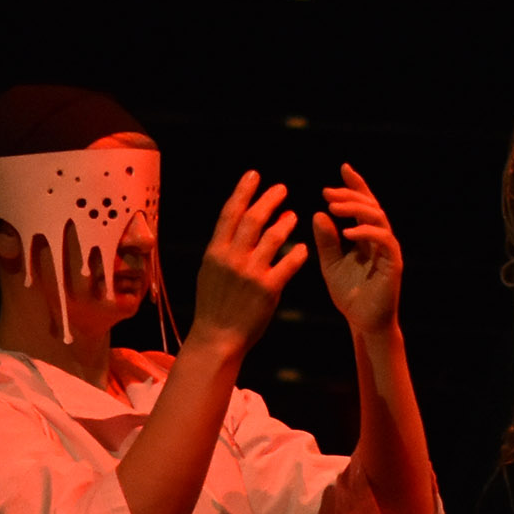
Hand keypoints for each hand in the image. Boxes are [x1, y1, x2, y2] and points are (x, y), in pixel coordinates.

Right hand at [189, 170, 307, 355]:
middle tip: (281, 189)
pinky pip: (288, 264)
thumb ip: (223, 249)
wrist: (217, 339)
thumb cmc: (214, 306)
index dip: (243, 191)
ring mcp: (250, 274)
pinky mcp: (268, 290)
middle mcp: (231, 259)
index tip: (254, 175)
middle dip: (268, 199)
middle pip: (253, 219)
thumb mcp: (210, 273)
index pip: (229, 213)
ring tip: (292, 216)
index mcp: (215, 252)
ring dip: (285, 223)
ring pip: (272, 237)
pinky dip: (297, 254)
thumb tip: (237, 225)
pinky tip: (303, 248)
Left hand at [313, 162, 403, 337]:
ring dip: (356, 209)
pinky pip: (383, 241)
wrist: (363, 322)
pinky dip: (366, 232)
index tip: (342, 169)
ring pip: (378, 218)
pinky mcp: (393, 264)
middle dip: (350, 195)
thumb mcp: (330, 264)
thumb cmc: (349, 295)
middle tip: (328, 192)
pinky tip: (347, 232)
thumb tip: (318, 213)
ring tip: (333, 206)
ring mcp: (389, 250)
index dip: (355, 185)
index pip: (363, 204)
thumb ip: (326, 241)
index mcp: (366, 236)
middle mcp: (380, 239)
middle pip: (371, 206)